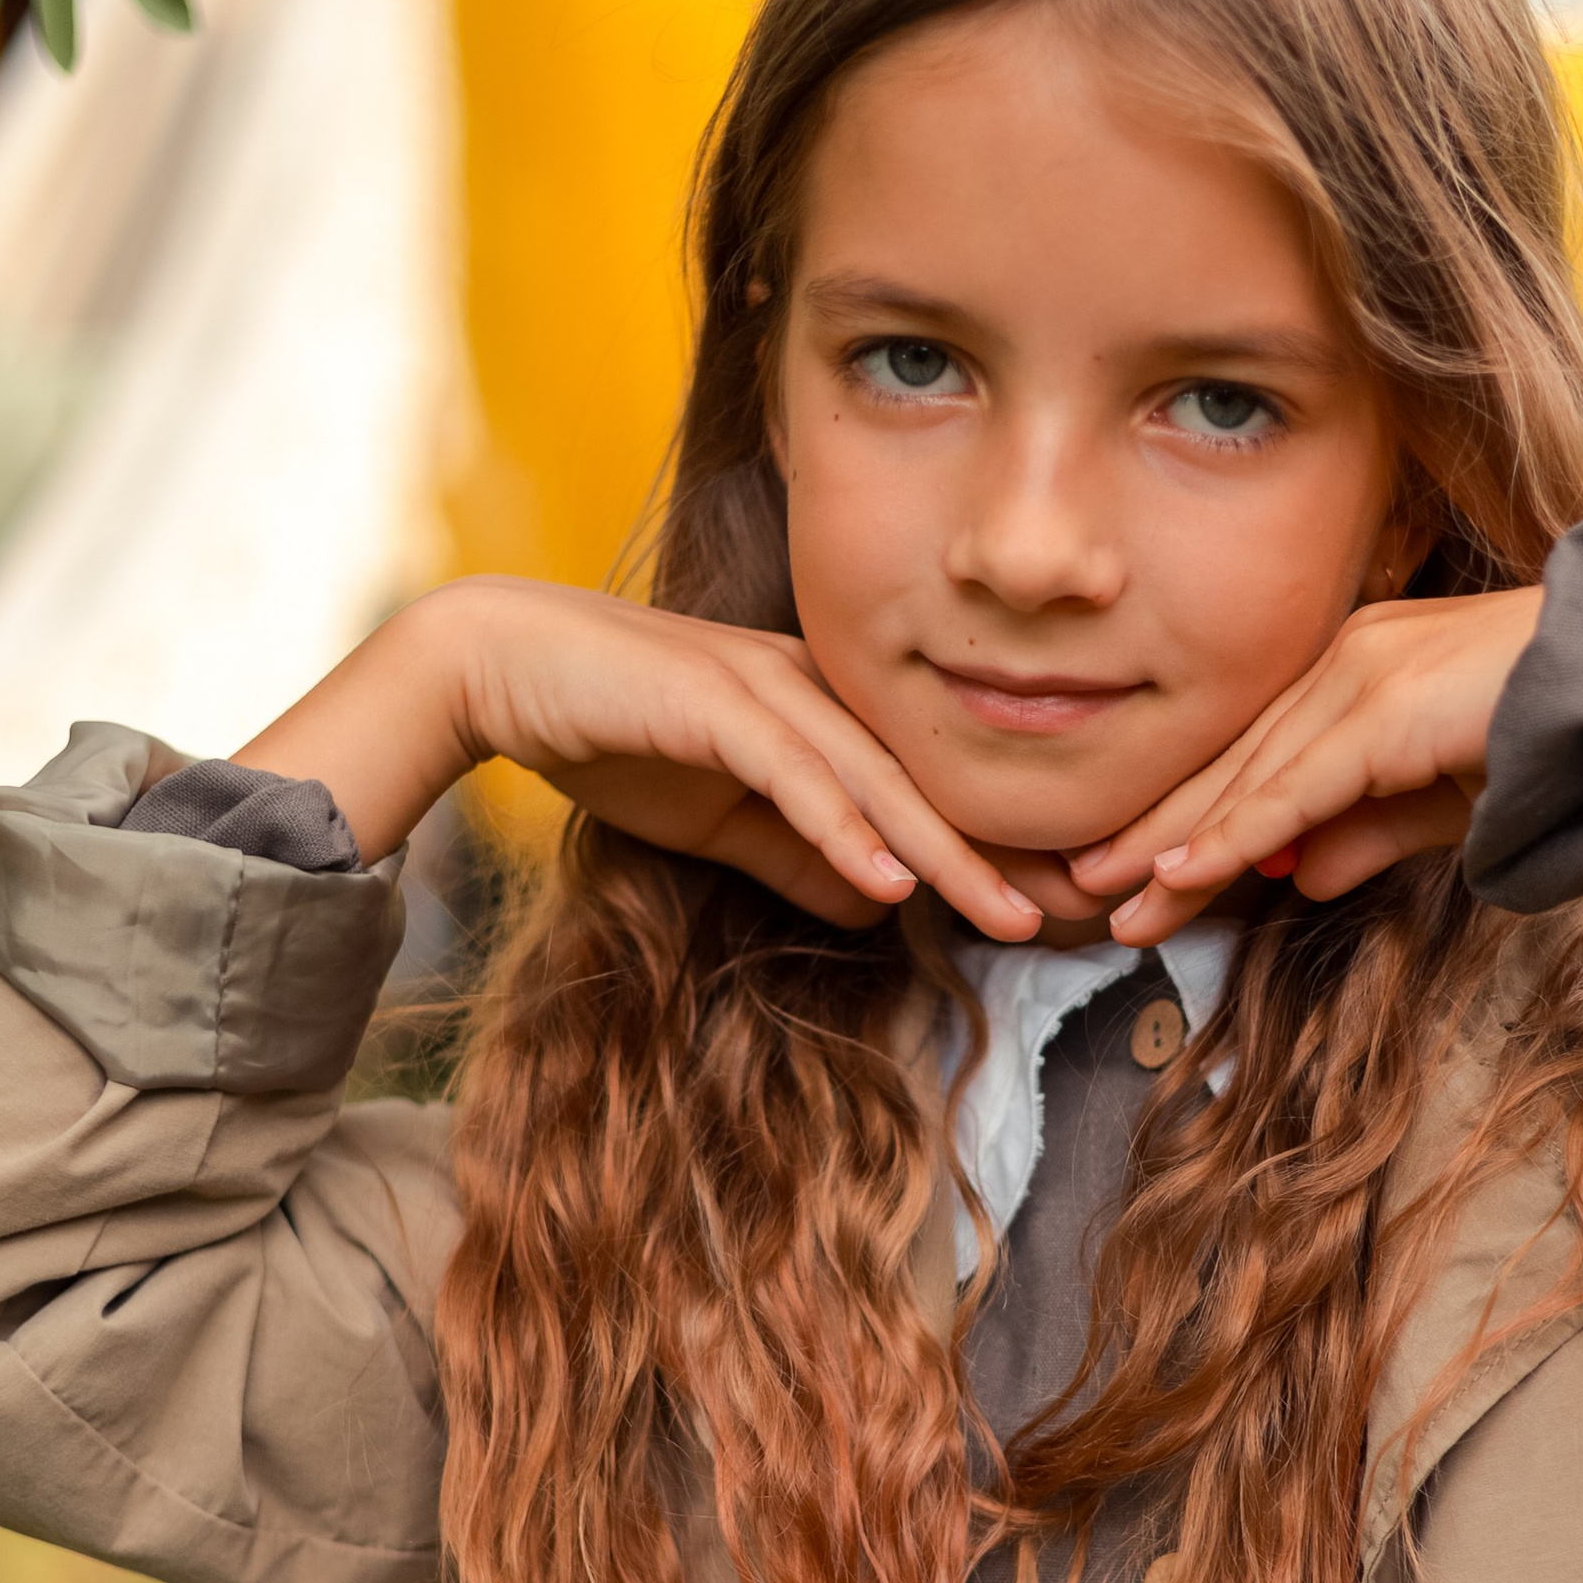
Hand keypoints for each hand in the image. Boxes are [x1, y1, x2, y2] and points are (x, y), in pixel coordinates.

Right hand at [234, 576, 1042, 937]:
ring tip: (1011, 913)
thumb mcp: (722, 818)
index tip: (1062, 910)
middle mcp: (812, 691)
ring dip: (946, 853)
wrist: (500, 668)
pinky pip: (794, 774)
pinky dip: (844, 828)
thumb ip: (797, 853)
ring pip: (877, 780)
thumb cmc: (613, 733)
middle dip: (1005, 853)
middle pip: (927, 783)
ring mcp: (764, 690)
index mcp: (822, 713)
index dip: (993, 849)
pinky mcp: (713, 703)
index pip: (923, 789)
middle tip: (1082, 915)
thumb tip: (876, 906)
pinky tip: (890, 880)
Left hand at [1067, 583, 1545, 945]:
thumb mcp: (1447, 803)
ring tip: (1111, 899)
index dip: (1190, 814)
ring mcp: (1363, 674)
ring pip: (1247, 777)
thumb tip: (1301, 880)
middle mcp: (1349, 658)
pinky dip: (1230, 835)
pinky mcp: (1384, 708)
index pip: (1256, 755)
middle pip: (1233, 763)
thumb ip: (1371, 832)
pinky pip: (1291, 788)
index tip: (1135, 868)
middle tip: (1085, 885)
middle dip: (1157, 831)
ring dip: (1175, 845)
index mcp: (1361, 668)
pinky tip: (1179, 873)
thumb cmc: (1558, 736)